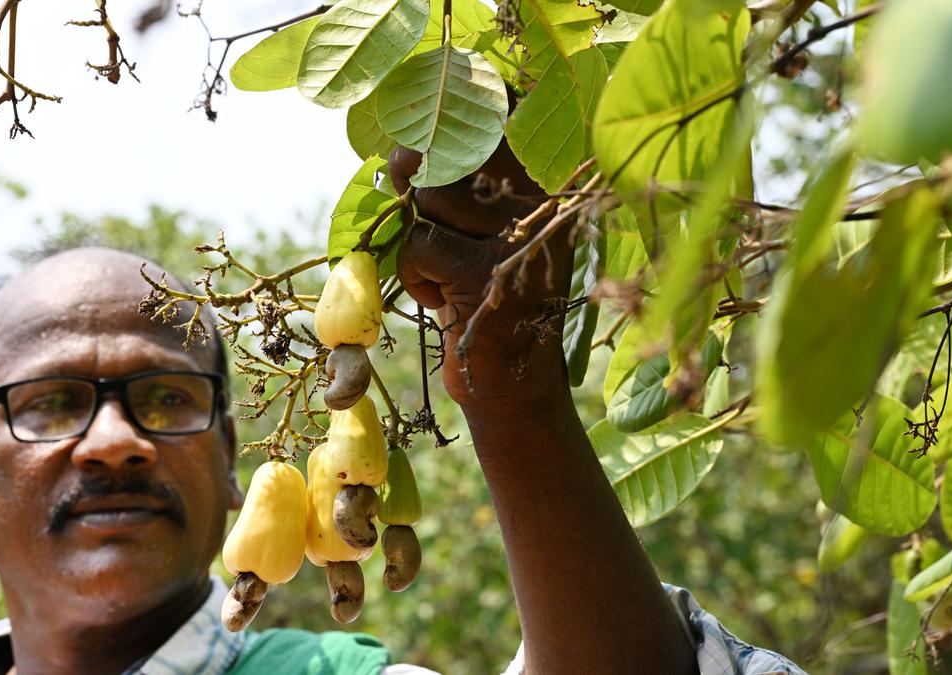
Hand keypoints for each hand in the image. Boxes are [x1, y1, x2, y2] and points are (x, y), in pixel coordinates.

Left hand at [390, 141, 573, 415]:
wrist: (518, 385)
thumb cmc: (495, 295)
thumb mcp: (485, 231)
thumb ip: (456, 183)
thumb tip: (403, 150)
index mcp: (549, 181)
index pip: (496, 115)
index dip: (448, 125)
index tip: (431, 151)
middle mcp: (542, 200)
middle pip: (452, 148)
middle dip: (419, 177)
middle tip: (420, 213)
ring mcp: (516, 236)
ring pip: (430, 193)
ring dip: (417, 232)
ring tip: (441, 268)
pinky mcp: (483, 274)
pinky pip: (418, 243)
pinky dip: (414, 273)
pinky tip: (440, 297)